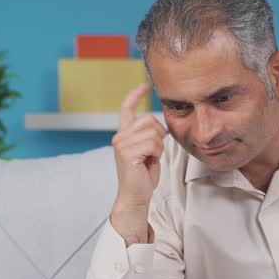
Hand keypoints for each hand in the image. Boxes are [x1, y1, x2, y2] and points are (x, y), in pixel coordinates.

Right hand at [109, 83, 165, 244]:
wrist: (136, 194)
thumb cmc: (143, 174)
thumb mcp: (148, 150)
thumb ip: (149, 135)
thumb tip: (157, 126)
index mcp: (124, 133)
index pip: (127, 108)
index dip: (135, 95)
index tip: (143, 85)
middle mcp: (120, 136)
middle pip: (149, 119)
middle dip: (159, 135)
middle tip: (154, 152)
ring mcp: (121, 143)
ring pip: (153, 132)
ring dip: (158, 146)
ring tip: (150, 158)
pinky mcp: (126, 152)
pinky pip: (152, 143)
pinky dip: (156, 153)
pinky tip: (148, 162)